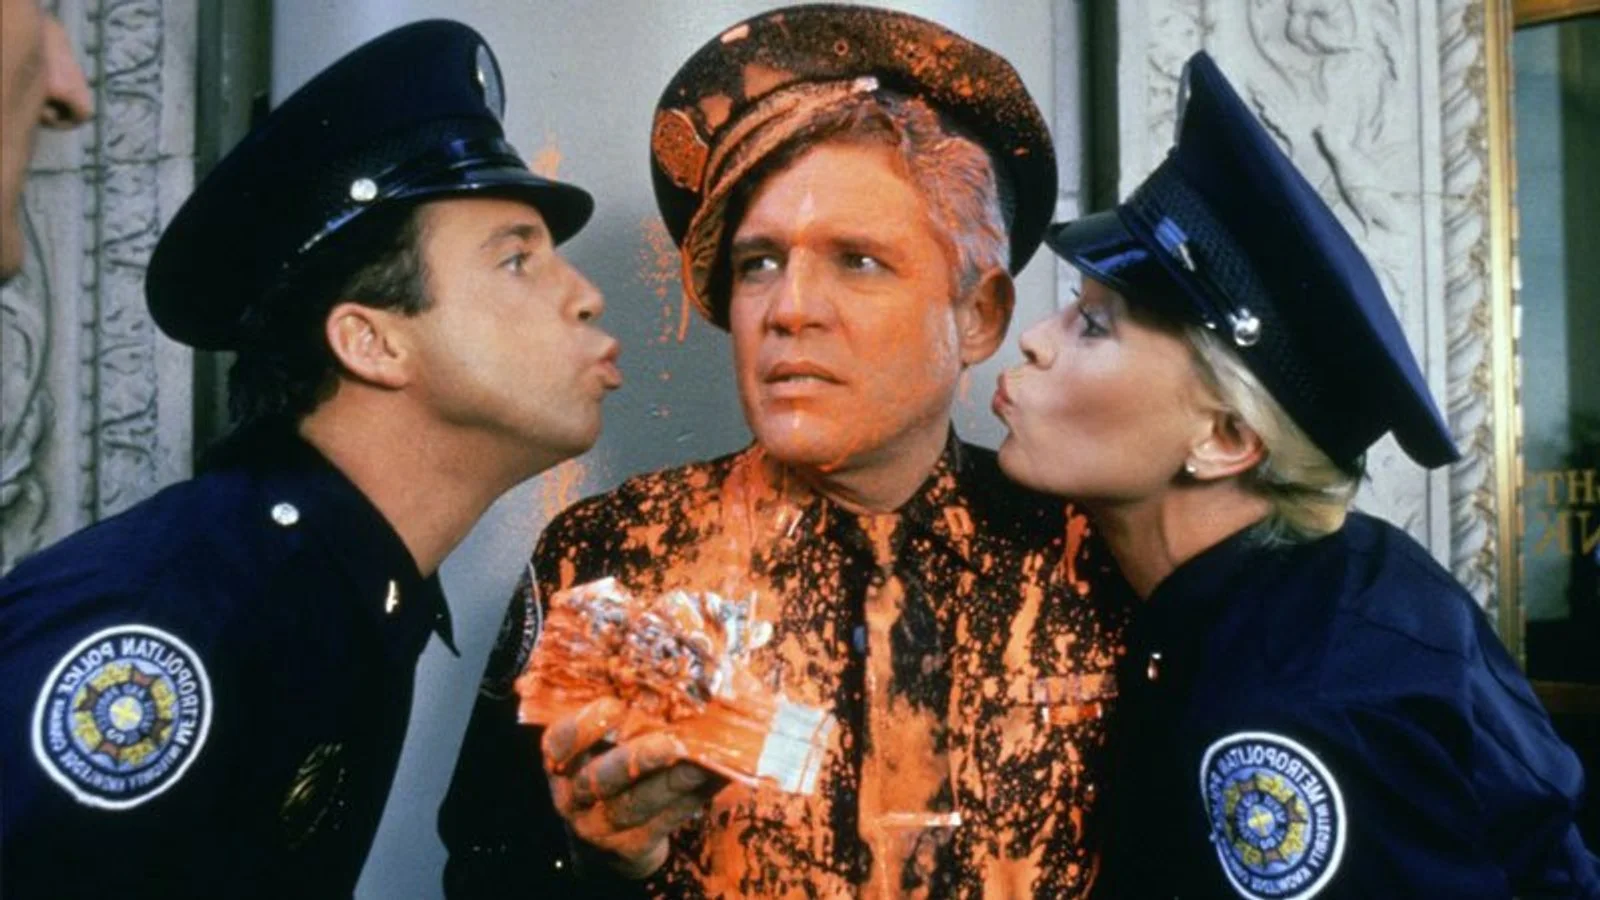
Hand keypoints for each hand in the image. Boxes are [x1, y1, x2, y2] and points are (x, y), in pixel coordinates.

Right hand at [542, 698, 722, 878]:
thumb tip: (671, 666)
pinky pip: (668, 819)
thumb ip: (619, 713)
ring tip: (708, 759)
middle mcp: (574, 796)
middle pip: (602, 778)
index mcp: (561, 760)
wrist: (605, 841)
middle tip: (673, 743)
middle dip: (639, 759)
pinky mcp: (633, 846)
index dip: (585, 726)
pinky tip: (720, 774)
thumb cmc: (609, 769)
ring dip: (678, 779)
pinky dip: (696, 794)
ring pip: (640, 803)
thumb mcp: (597, 744)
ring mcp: (601, 826)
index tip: (615, 705)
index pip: (560, 742)